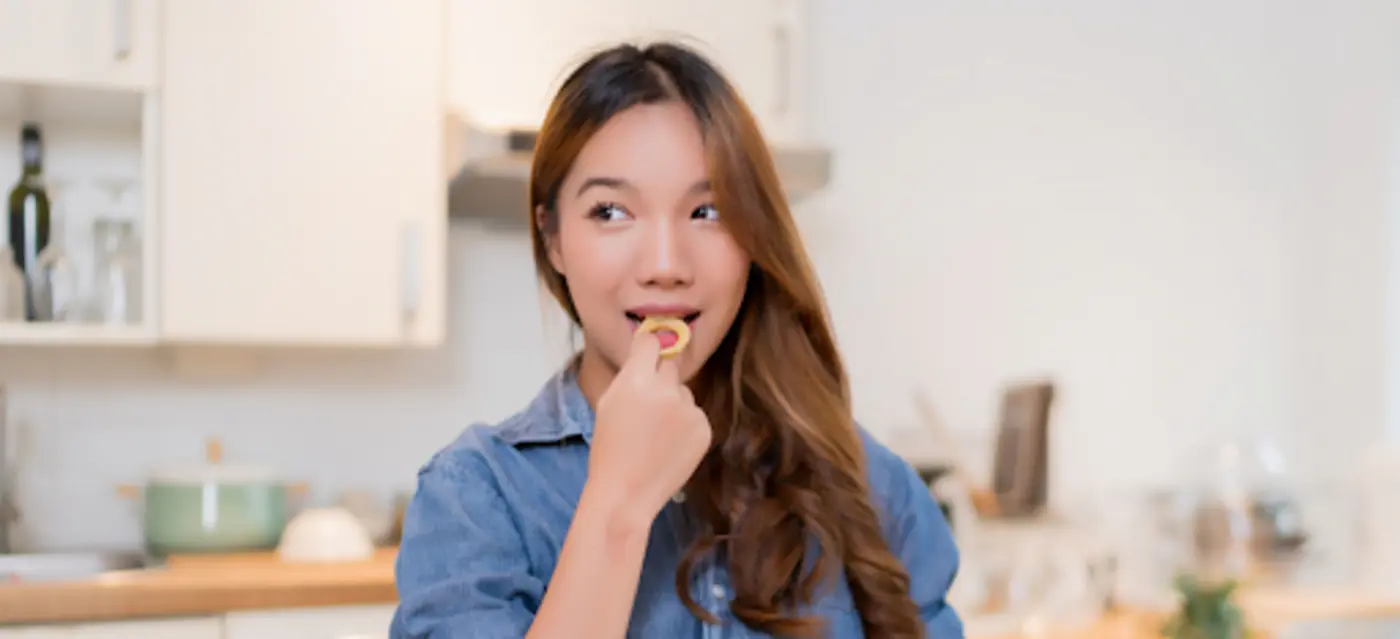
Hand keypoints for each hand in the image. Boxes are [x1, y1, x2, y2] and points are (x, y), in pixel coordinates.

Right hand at [586, 327, 711, 523]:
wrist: (626, 494)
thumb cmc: (609, 450)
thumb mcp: (608, 403)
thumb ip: (630, 375)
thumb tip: (648, 349)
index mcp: (636, 381)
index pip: (651, 342)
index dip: (648, 347)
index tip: (648, 352)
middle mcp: (666, 390)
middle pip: (670, 365)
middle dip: (660, 378)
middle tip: (647, 405)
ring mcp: (689, 410)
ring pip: (684, 392)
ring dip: (674, 404)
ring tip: (656, 434)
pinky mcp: (704, 428)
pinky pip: (695, 414)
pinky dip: (685, 425)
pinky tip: (669, 445)